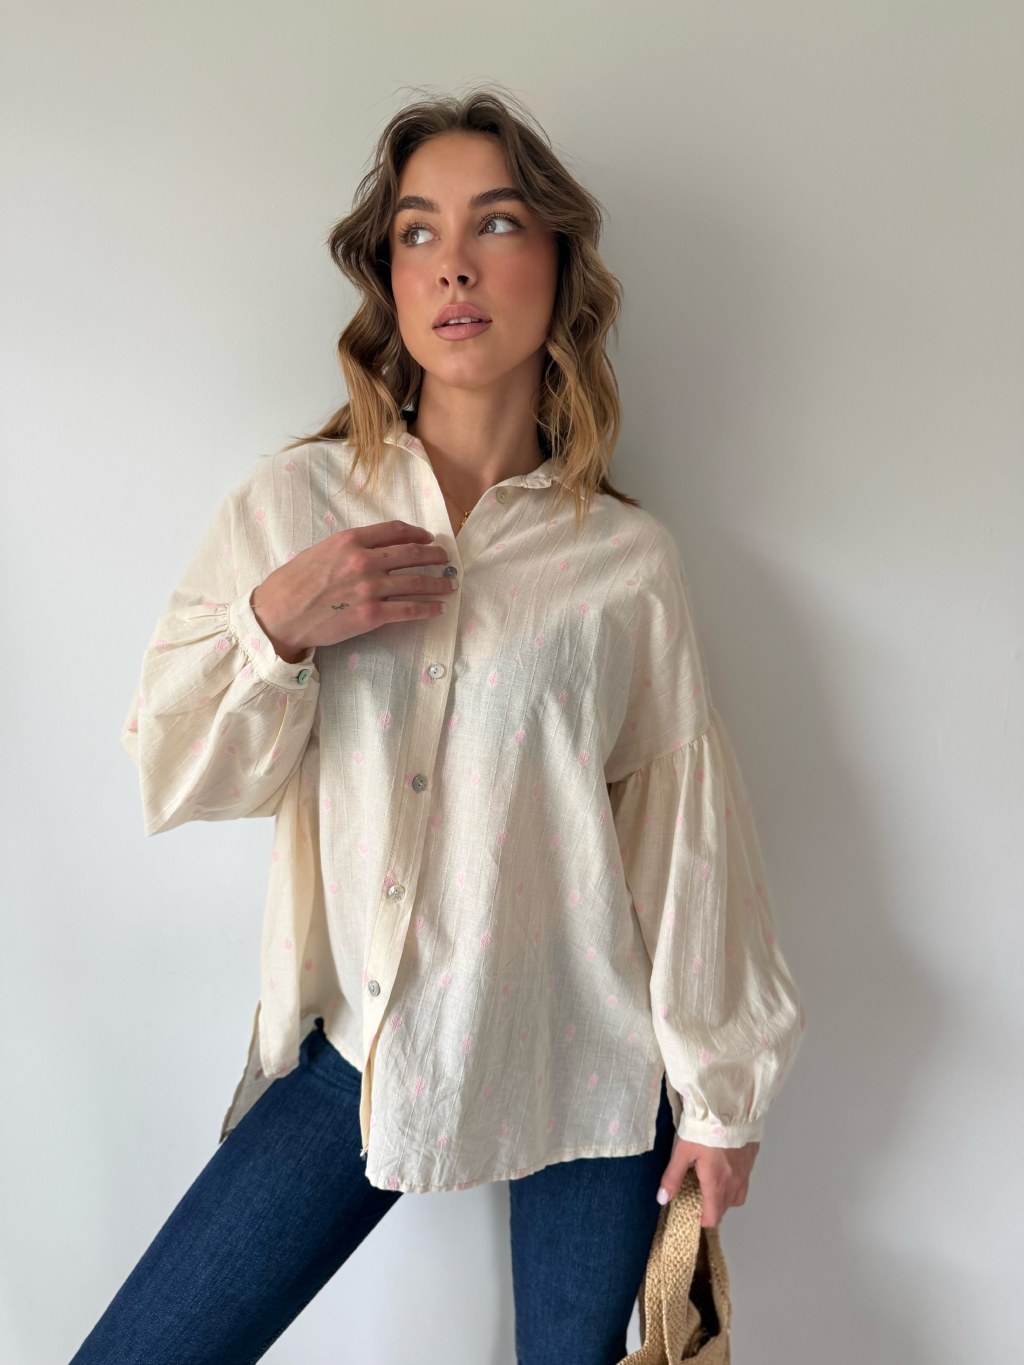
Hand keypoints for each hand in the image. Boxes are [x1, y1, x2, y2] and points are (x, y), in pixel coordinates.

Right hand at [250, 520, 455, 662]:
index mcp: (350, 540)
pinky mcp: (371, 615)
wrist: (278, 615)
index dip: (417, 533)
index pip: (395, 531)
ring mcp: (369, 588)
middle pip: (412, 553)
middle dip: (435, 556)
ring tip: (450, 585)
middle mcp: (364, 560)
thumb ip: (349, 548)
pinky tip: (438, 609)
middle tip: (446, 560)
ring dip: (438, 583)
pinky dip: (428, 609)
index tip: (428, 538)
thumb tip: (374, 550)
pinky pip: (408, 610)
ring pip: (416, 582)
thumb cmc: (292, 583)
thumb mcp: (320, 551)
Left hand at [656, 1138, 758, 1226]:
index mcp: (716, 1184)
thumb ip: (673, 1177)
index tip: (691, 1209)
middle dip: (711, 1208)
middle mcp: (734, 1183)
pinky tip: (724, 1167)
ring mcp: (746, 1173)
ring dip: (724, 1197)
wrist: (730, 1106)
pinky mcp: (752, 1160)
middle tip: (697, 1192)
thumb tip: (662, 1199)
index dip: (701, 1219)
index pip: (713, 1218)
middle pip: (724, 1209)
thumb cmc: (704, 1129)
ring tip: (711, 1181)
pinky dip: (734, 1182)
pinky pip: (744, 1182)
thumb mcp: (683, 1151)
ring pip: (737, 1197)